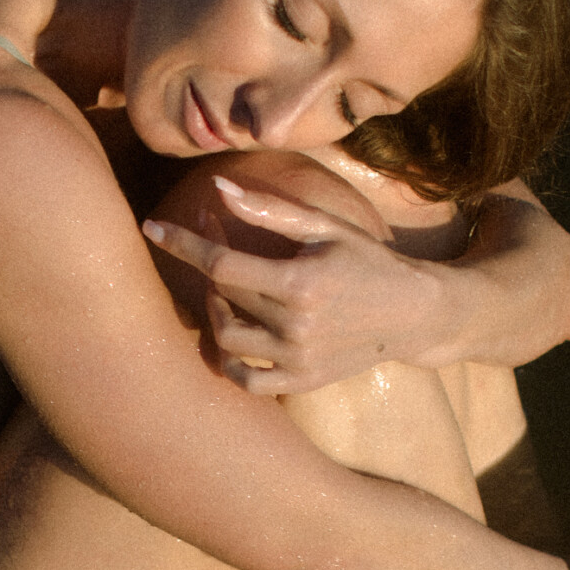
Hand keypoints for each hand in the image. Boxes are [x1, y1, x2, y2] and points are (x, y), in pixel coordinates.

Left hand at [142, 175, 452, 394]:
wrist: (416, 313)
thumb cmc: (368, 259)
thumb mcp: (325, 226)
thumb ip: (270, 209)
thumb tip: (217, 188)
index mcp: (300, 283)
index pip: (220, 264)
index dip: (182, 243)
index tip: (153, 227)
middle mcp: (297, 326)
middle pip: (222, 298)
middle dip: (207, 267)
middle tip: (215, 245)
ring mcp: (299, 360)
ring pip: (227, 342)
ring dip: (217, 313)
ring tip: (229, 290)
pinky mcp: (304, 382)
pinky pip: (248, 381)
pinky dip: (231, 361)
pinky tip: (237, 335)